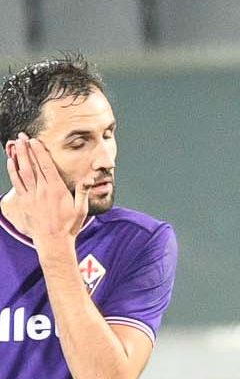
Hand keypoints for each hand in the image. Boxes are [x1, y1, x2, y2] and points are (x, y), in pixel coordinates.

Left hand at [2, 135, 86, 254]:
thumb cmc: (69, 226)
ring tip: (16, 144)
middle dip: (26, 149)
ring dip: (18, 156)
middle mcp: (42, 191)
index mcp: (56, 190)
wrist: (53, 242)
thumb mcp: (82, 209)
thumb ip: (84, 191)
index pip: (46, 166)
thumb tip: (90, 177)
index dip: (40, 152)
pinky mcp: (24, 202)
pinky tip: (11, 162)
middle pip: (32, 165)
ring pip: (22, 172)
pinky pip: (16, 183)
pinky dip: (12, 171)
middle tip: (22, 136)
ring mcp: (31, 196)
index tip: (35, 141)